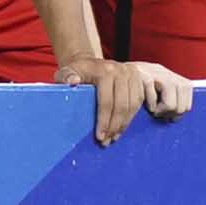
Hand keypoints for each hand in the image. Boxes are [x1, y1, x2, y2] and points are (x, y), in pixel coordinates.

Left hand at [65, 54, 191, 145]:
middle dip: (115, 126)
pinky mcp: (139, 78)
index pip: (107, 101)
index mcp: (105, 71)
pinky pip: (140, 101)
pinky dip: (132, 117)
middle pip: (122, 105)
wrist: (89, 63)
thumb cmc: (76, 72)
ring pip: (133, 105)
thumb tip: (72, 81)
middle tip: (107, 141)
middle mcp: (121, 71)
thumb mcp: (66, 71)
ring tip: (114, 137)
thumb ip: (66, 76)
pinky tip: (122, 127)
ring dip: (124, 124)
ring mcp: (132, 74)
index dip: (104, 121)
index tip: (99, 137)